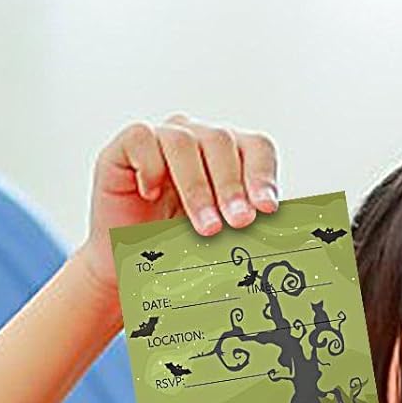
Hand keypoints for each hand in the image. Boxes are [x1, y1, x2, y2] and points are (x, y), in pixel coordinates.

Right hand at [73, 112, 279, 299]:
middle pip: (221, 141)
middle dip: (232, 187)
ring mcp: (161, 138)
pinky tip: (150, 194)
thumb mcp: (217, 239)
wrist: (125, 264)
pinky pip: (142, 138)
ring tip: (206, 227)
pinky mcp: (125, 145)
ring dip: (197, 187)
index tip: (267, 210)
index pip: (255, 147)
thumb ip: (241, 225)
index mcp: (227, 157)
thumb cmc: (175, 248)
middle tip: (239, 224)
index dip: (263, 175)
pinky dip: (150, 166)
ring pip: (183, 141)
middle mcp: (196, 139)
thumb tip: (276, 233)